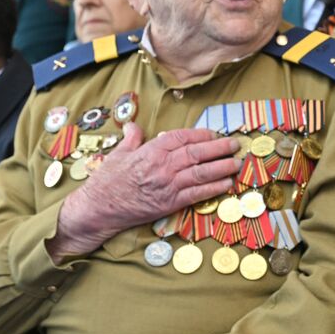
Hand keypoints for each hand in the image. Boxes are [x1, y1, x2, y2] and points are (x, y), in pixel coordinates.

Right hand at [48, 123, 240, 259]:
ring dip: (222, 167)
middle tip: (235, 145)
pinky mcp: (170, 203)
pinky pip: (197, 194)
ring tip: (236, 163)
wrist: (98, 208)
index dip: (202, 134)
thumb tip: (133, 125)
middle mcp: (163, 165)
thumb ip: (131, 138)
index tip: (215, 133)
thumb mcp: (118, 153)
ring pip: (202, 173)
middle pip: (197, 153)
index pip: (183, 137)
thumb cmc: (107, 180)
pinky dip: (214, 188)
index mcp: (151, 150)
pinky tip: (226, 184)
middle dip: (219, 148)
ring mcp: (168, 185)